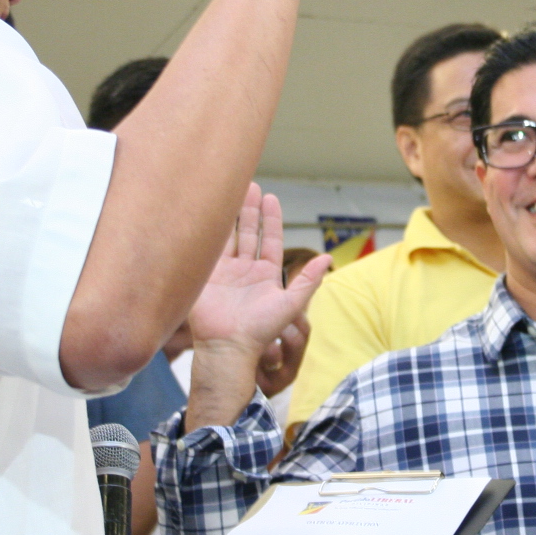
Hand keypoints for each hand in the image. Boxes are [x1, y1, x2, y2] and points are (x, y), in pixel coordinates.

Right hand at [184, 185, 329, 430]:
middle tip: (251, 186)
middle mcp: (246, 270)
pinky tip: (210, 213)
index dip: (271, 219)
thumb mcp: (290, 303)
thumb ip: (308, 280)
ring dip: (231, 215)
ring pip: (229, 237)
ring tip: (233, 191)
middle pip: (249, 233)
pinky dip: (211, 231)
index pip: (270, 239)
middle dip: (250, 210)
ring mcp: (225, 273)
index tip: (271, 197)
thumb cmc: (261, 331)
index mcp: (266, 275)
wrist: (229, 348)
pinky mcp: (206, 277)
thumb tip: (329, 258)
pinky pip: (210, 249)